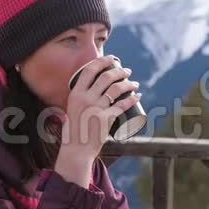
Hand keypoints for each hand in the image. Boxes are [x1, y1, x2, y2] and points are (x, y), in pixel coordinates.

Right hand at [55, 55, 140, 186]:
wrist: (76, 150)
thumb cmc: (74, 131)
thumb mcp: (71, 110)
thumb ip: (78, 100)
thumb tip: (87, 90)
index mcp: (75, 94)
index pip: (89, 70)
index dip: (102, 61)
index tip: (112, 58)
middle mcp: (85, 98)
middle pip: (106, 77)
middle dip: (120, 71)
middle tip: (127, 72)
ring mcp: (96, 108)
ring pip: (116, 89)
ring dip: (128, 83)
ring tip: (134, 83)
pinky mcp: (106, 119)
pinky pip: (122, 105)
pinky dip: (132, 99)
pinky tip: (137, 95)